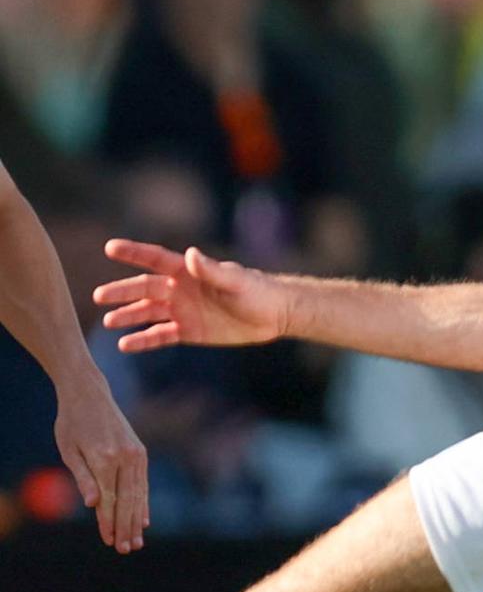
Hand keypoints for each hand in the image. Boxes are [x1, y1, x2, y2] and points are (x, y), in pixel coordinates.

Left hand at [54, 374, 148, 553]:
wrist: (90, 394)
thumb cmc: (72, 423)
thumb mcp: (69, 450)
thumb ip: (82, 478)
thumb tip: (92, 504)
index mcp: (104, 458)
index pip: (108, 499)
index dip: (107, 522)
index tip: (109, 542)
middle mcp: (125, 457)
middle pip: (127, 500)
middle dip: (126, 527)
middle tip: (126, 549)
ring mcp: (136, 454)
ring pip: (138, 493)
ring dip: (137, 520)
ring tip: (137, 541)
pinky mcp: (141, 452)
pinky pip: (143, 483)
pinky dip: (144, 502)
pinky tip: (145, 519)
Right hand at [95, 240, 288, 352]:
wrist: (274, 314)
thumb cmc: (256, 291)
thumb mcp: (234, 280)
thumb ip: (211, 269)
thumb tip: (192, 253)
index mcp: (189, 271)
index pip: (156, 259)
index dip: (134, 253)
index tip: (110, 247)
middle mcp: (181, 289)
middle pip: (145, 288)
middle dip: (122, 291)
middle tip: (99, 296)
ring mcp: (183, 311)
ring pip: (148, 312)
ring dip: (128, 316)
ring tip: (107, 322)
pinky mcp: (189, 331)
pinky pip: (160, 336)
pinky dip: (143, 340)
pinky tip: (125, 344)